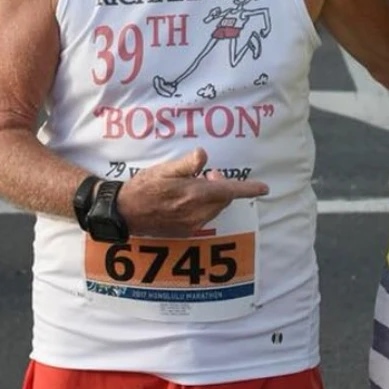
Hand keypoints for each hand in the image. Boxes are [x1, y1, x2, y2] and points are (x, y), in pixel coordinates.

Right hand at [117, 148, 268, 237]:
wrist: (124, 212)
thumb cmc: (143, 187)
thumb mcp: (164, 169)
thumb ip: (187, 164)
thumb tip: (204, 156)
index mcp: (194, 195)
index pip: (229, 191)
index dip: (248, 189)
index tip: (264, 188)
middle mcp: (196, 213)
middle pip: (223, 199)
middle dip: (221, 186)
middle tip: (206, 174)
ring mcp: (190, 225)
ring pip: (214, 208)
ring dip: (212, 196)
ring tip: (194, 185)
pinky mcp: (184, 232)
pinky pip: (203, 218)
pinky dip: (203, 206)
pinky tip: (186, 200)